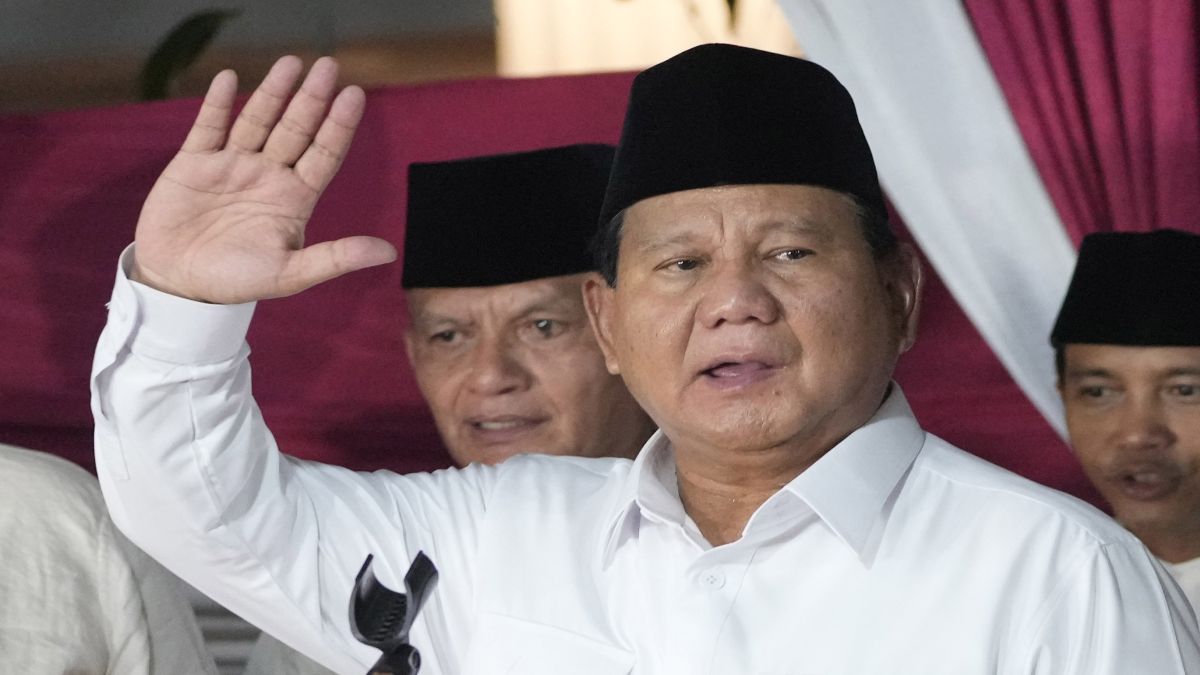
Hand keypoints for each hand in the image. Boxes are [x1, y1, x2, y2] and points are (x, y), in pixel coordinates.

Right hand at [131, 56, 396, 303]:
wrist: (177, 286)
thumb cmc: (236, 282)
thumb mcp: (290, 274)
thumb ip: (337, 258)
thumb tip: (389, 252)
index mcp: (294, 198)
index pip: (324, 154)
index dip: (338, 125)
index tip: (354, 95)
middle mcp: (268, 176)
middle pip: (295, 129)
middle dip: (311, 99)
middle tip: (328, 66)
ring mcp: (232, 166)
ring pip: (257, 121)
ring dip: (273, 93)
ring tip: (291, 63)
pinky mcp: (194, 164)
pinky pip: (209, 127)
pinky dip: (218, 104)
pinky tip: (230, 80)